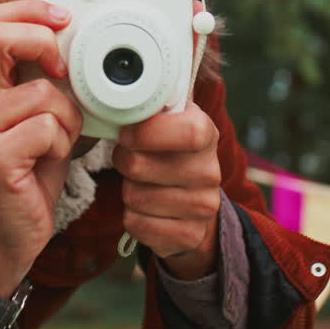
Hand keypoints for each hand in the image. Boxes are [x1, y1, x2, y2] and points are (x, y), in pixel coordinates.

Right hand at [0, 0, 83, 294]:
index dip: (29, 9)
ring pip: (41, 92)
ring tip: (57, 140)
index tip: (63, 18)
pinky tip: (50, 161)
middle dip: (43, 43)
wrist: (10, 232)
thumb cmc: (31, 172)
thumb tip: (79, 40)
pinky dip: (62, 143)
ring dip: (67, 117)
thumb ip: (48, 80)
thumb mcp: (40, 115)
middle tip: (63, 69)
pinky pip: (45, 128)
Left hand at [114, 101, 222, 279]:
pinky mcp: (189, 235)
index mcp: (205, 133)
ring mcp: (203, 206)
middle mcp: (210, 171)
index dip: (147, 132)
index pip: (188, 131)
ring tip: (142, 184)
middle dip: (124, 162)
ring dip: (128, 190)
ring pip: (134, 197)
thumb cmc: (168, 154)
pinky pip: (136, 224)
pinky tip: (147, 210)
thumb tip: (119, 93)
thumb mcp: (166, 123)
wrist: (193, 205)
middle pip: (140, 166)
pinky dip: (132, 217)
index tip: (126, 134)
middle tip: (131, 160)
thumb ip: (150, 107)